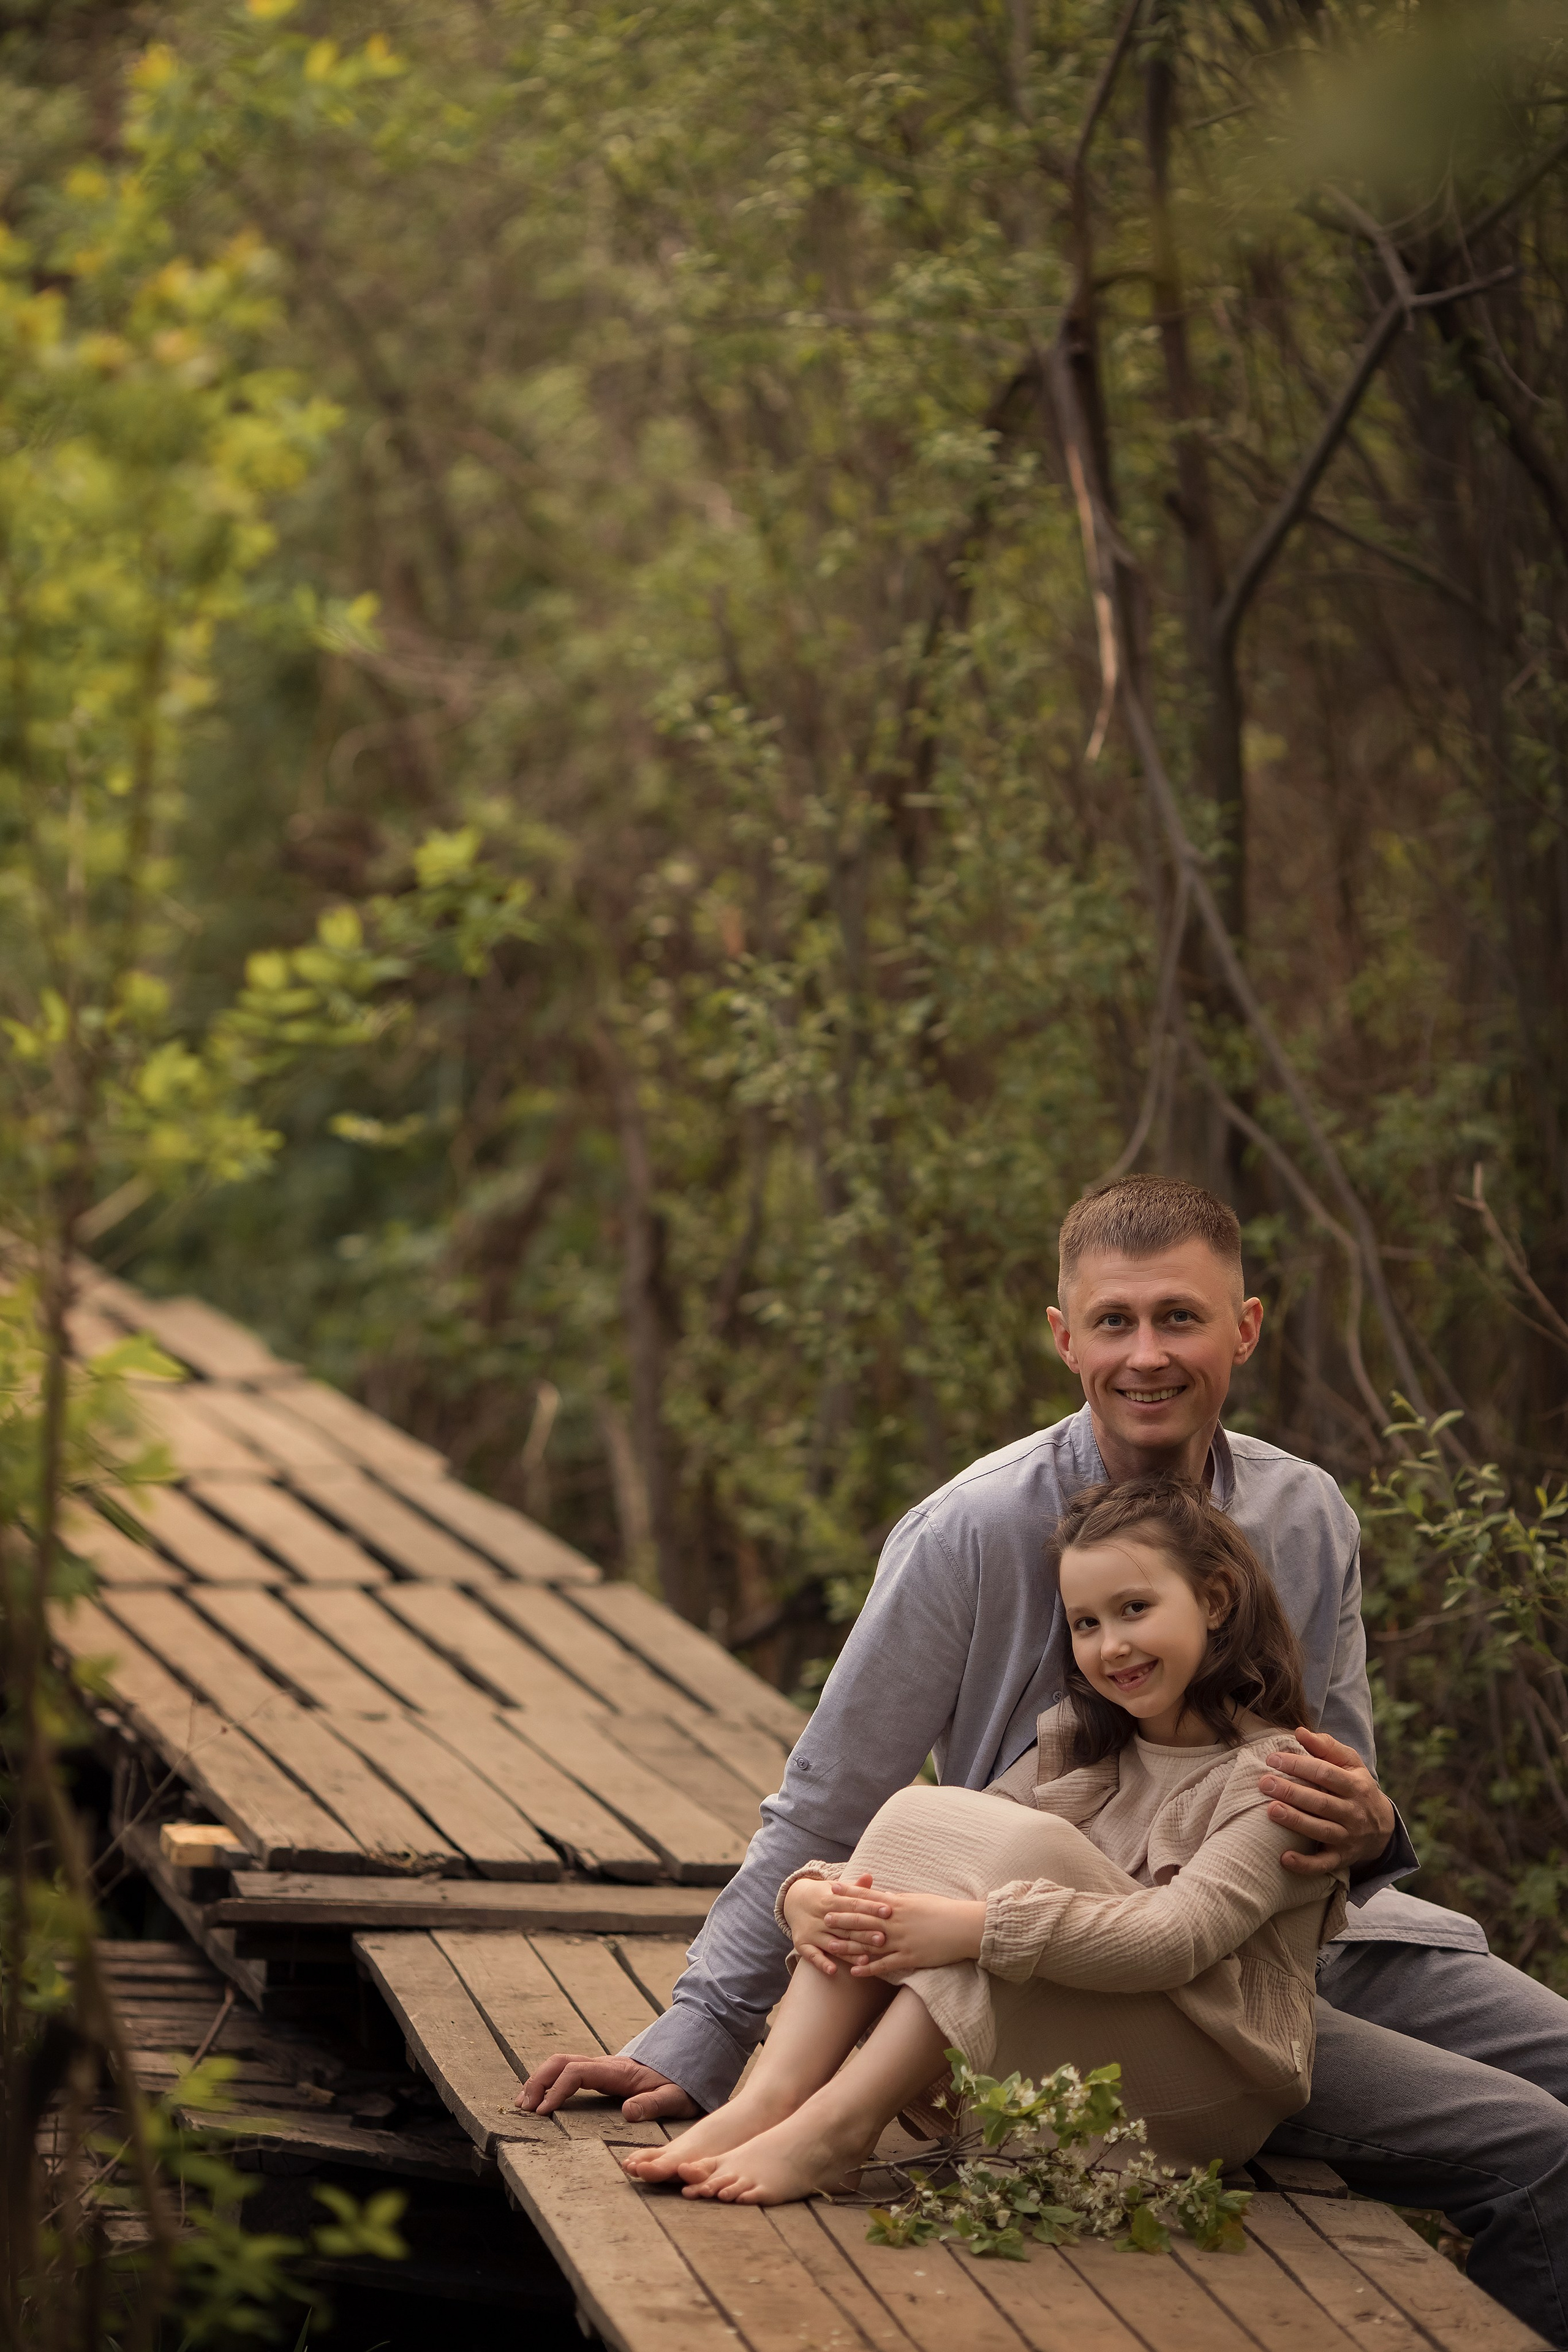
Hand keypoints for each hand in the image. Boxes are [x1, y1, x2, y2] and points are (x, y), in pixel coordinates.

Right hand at [514, 2052, 697, 2121]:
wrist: (690, 2065)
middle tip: (522, 2107)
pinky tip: (541, 2100)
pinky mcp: (601, 2074)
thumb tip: (628, 2112)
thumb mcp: (676, 2098)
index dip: (557, 2089)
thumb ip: (654, 2104)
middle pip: (561, 2061)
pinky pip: (568, 2072)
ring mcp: (602, 2068)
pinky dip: (549, 2081)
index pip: (578, 2072)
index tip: (544, 2112)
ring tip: (523, 2104)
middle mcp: (606, 2065)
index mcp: (619, 2071)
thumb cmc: (683, 2085)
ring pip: (561, 2064)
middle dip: (538, 2081)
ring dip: (539, 2079)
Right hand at [782, 1871, 878, 1975]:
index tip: (888, 1911)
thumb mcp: (836, 1889)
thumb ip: (854, 1888)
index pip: (853, 1904)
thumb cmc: (824, 1897)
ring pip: (832, 1943)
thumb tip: (869, 1876)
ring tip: (865, 1960)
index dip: (870, 1907)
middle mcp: (820, 1916)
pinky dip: (822, 1963)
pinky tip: (833, 1971)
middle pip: (846, 1926)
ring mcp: (811, 1931)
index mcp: (831, 1899)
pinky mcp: (802, 1944)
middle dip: (864, 1933)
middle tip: (882, 1939)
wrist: (794, 1901)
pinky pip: (812, 1956)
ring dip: (848, 1952)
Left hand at [824, 1881, 987, 1978]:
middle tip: (823, 1917)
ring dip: (849, 1944)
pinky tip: (855, 1971)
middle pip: (864, 1920)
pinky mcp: (910, 1957)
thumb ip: (899, 1901)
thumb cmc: (943, 1911)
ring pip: (869, 1943)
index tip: (832, 1889)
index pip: (868, 1897)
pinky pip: (885, 1964)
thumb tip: (883, 1898)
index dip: (849, 1893)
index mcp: (898, 1904)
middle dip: (842, 1918)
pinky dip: (869, 1968)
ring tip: (830, 1945)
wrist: (964, 1927)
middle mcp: (896, 1921)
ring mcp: (902, 1940)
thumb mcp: (918, 1901)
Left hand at [1260, 1727, 1394, 1876]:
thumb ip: (1327, 1746)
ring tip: (1271, 1810)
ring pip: (1321, 1830)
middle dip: (1291, 1792)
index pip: (1326, 1773)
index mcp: (1356, 1785)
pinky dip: (1305, 1864)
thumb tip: (1300, 1731)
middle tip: (1264, 1783)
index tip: (1272, 1759)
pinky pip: (1324, 1864)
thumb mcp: (1350, 1764)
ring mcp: (1349, 1837)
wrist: (1383, 1828)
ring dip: (1295, 1821)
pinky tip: (1284, 1858)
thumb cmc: (1356, 1786)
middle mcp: (1354, 1812)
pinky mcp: (1342, 1858)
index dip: (1299, 1765)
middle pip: (1321, 1802)